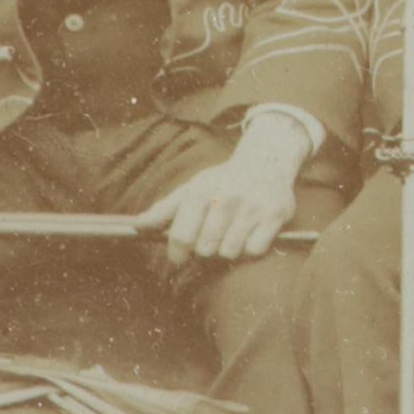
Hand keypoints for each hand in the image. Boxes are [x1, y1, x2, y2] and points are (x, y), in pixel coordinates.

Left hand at [140, 116, 307, 265]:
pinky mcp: (276, 214)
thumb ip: (165, 209)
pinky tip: (252, 231)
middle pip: (205, 249)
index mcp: (202, 190)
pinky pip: (254, 250)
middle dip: (206, 247)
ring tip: (233, 232)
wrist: (269, 158)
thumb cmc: (224, 180)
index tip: (180, 255)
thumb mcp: (193, 187)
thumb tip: (136, 226)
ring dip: (229, 248)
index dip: (177, 253)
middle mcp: (227, 197)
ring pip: (229, 252)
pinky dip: (251, 246)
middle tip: (214, 235)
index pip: (181, 238)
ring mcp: (253, 205)